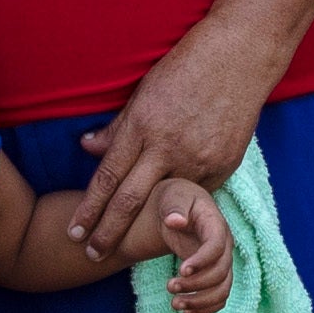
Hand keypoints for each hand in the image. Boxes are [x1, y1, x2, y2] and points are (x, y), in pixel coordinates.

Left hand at [64, 21, 270, 266]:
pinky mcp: (223, 165)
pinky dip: (181, 207)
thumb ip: (117, 127)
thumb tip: (87, 148)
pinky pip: (196, 194)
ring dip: (143, 228)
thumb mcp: (145, 92)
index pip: (108, 177)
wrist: (239, 57)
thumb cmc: (186, 68)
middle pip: (129, 200)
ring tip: (125, 248)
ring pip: (164, 204)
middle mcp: (168, 146)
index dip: (89, 208)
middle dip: (107, 231)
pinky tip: (170, 220)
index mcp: (143, 125)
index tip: (74, 231)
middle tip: (90, 255)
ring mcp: (198, 158)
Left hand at [147, 184, 235, 312]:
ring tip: (175, 304)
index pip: (217, 247)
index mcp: (215, 224)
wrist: (177, 208)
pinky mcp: (214, 274)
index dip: (202, 261)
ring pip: (222, 289)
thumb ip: (174, 207)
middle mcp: (224, 245)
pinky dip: (206, 309)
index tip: (181, 270)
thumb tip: (175, 221)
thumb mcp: (171, 196)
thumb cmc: (174, 199)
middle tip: (169, 287)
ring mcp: (221, 262)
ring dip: (200, 301)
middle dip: (196, 284)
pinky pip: (219, 297)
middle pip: (221, 272)